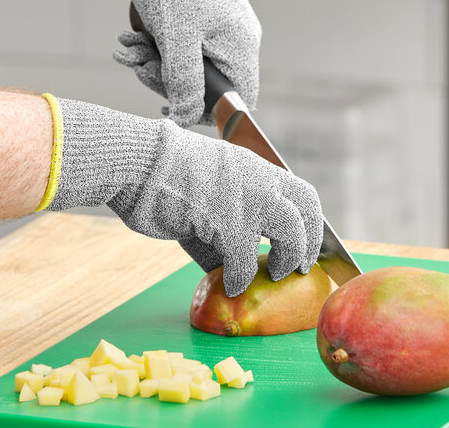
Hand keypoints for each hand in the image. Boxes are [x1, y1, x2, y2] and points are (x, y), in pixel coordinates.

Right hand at [47, 99, 322, 296]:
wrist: (138, 163)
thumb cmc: (162, 178)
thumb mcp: (203, 198)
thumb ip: (220, 230)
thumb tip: (227, 268)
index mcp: (253, 167)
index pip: (299, 191)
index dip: (309, 220)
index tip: (306, 244)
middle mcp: (257, 178)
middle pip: (307, 206)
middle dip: (311, 240)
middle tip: (300, 266)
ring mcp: (245, 197)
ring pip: (290, 229)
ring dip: (287, 256)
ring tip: (275, 274)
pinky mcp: (226, 219)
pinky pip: (245, 258)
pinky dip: (240, 277)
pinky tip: (231, 285)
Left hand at [105, 0, 260, 127]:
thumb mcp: (177, 40)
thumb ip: (185, 82)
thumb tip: (186, 118)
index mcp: (240, 47)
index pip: (240, 99)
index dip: (210, 114)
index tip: (174, 108)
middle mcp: (234, 40)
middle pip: (206, 84)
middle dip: (166, 80)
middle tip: (139, 67)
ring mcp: (217, 27)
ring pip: (187, 64)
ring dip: (153, 61)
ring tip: (128, 47)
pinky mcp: (199, 17)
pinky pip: (179, 45)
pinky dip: (154, 45)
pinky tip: (131, 37)